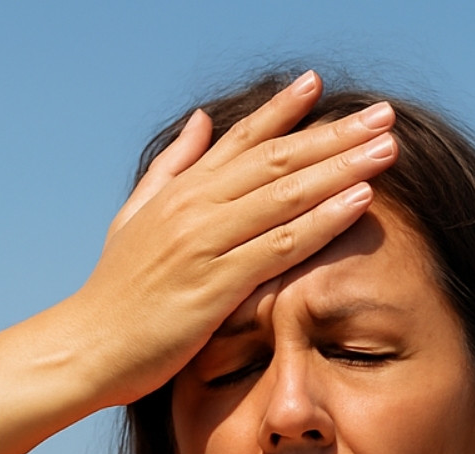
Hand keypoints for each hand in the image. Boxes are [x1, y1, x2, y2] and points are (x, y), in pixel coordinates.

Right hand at [62, 70, 397, 409]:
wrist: (87, 349)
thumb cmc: (116, 294)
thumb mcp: (135, 217)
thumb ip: (173, 167)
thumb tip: (201, 119)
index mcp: (181, 191)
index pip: (242, 139)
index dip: (283, 109)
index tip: (319, 83)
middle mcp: (195, 206)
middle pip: (278, 158)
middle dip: (335, 134)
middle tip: (383, 115)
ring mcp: (205, 242)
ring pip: (287, 194)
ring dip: (342, 168)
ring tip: (387, 147)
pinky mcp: (216, 284)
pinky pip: (281, 245)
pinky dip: (324, 220)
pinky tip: (360, 201)